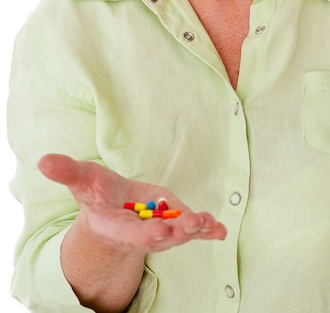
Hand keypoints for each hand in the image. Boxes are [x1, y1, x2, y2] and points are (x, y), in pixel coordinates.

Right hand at [38, 153, 226, 253]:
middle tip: (191, 224)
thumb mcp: (82, 179)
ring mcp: (162, 229)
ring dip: (195, 229)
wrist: (114, 208)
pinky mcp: (176, 220)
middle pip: (161, 236)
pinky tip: (220, 230)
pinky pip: (194, 229)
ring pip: (180, 232)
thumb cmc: (97, 194)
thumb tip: (43, 160)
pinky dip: (208, 230)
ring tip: (208, 222)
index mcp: (118, 227)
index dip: (146, 233)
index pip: (132, 234)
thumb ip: (66, 171)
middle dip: (176, 232)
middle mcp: (142, 233)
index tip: (159, 231)